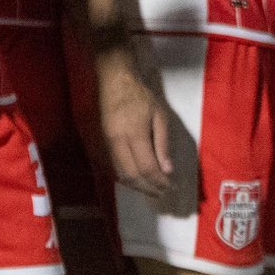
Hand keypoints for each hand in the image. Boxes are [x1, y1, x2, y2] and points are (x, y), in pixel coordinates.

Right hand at [95, 46, 176, 199]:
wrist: (114, 81)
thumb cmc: (141, 96)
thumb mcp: (159, 115)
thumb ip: (163, 143)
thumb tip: (167, 170)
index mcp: (134, 134)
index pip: (146, 168)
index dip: (159, 181)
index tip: (171, 186)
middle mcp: (118, 143)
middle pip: (132, 176)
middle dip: (148, 188)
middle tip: (163, 192)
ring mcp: (108, 144)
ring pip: (121, 174)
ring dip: (137, 186)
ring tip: (153, 189)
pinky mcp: (103, 143)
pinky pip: (114, 167)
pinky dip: (127, 178)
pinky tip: (138, 179)